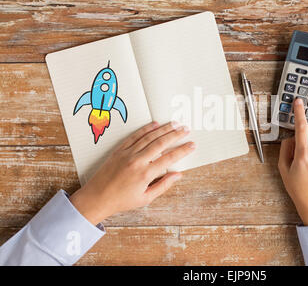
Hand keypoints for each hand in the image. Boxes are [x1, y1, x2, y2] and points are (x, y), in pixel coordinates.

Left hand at [70, 121, 194, 224]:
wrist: (96, 198)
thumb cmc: (121, 201)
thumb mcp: (145, 198)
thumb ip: (163, 185)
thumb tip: (178, 175)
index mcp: (145, 174)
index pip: (169, 158)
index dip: (182, 150)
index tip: (192, 145)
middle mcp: (137, 161)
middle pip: (160, 143)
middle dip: (175, 135)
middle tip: (186, 129)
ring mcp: (127, 154)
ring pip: (149, 137)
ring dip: (163, 129)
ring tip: (175, 124)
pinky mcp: (119, 150)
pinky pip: (135, 136)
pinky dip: (146, 129)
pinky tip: (155, 124)